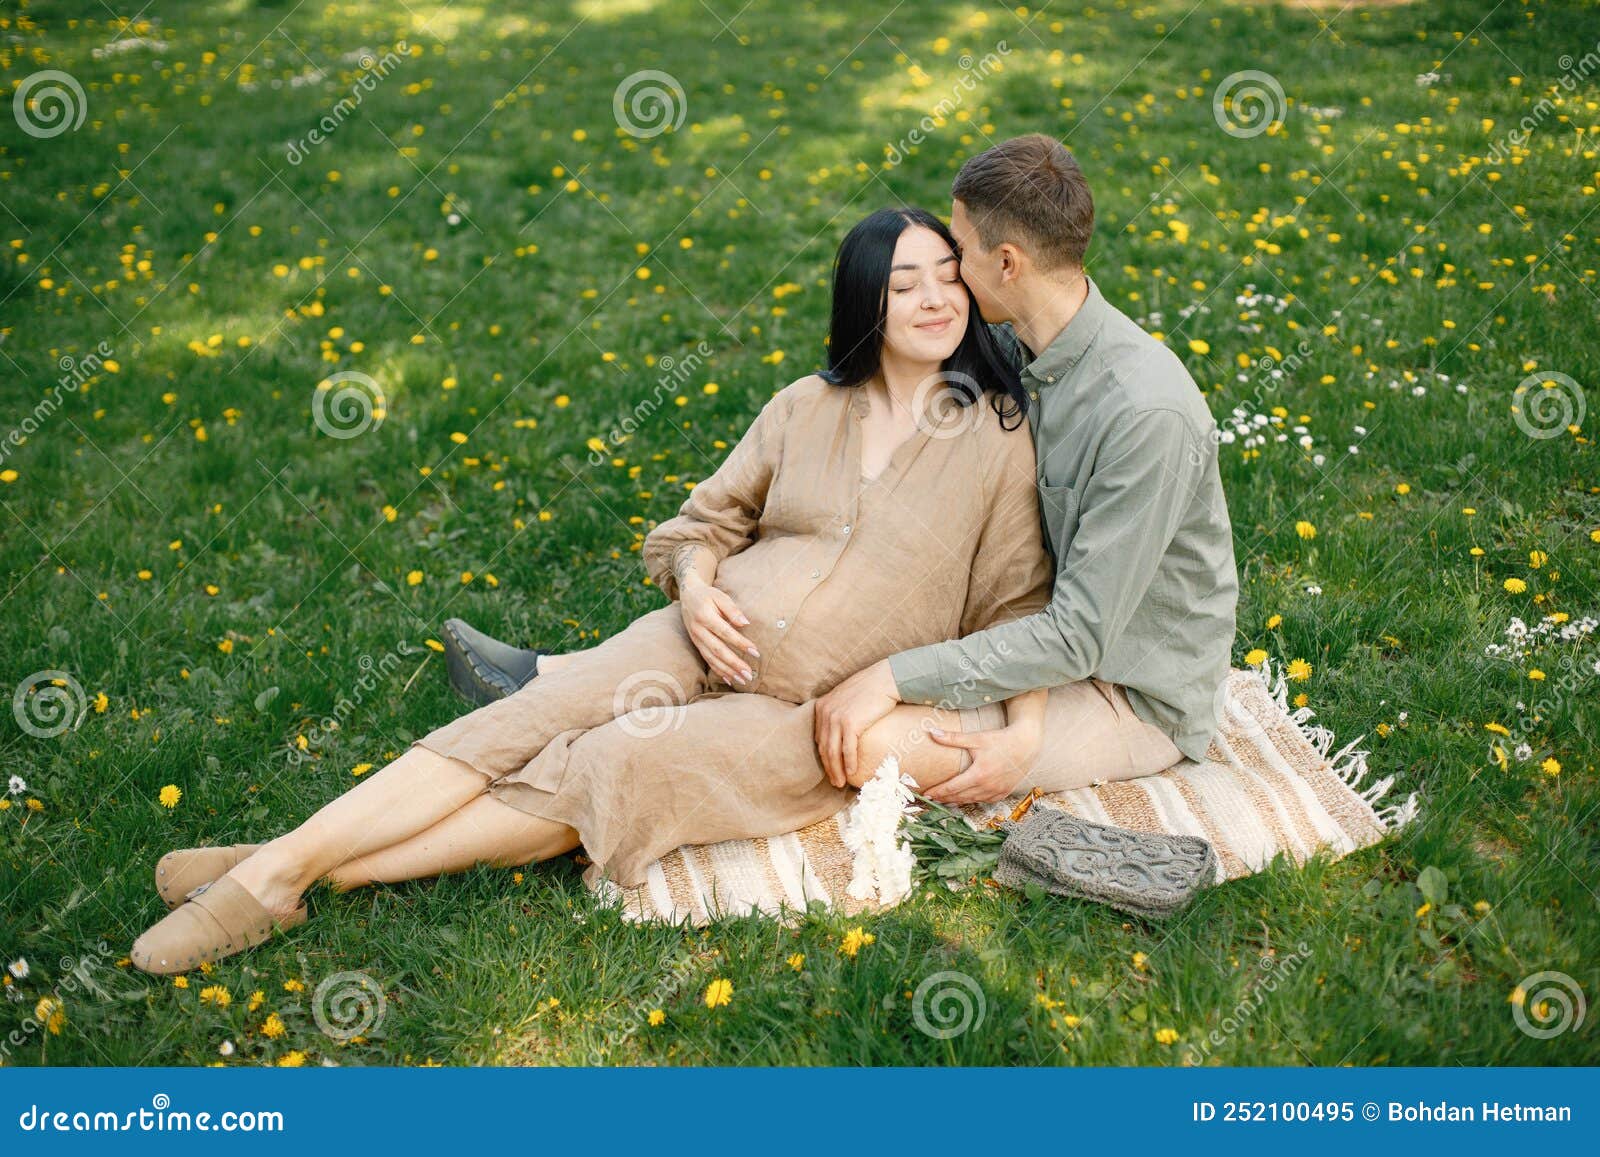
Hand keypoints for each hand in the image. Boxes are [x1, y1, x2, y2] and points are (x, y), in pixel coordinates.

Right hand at [679, 573, 758, 685]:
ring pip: (712, 659)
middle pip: (718, 650)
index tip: (755, 652)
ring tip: (742, 680)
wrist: (688, 596)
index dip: (740, 643)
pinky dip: (718, 671)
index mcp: (705, 616)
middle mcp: (698, 630)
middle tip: (749, 674)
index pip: (725, 633)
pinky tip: (729, 679)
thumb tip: (745, 623)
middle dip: (734, 664)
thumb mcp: (720, 596)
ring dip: (727, 671)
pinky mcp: (697, 645)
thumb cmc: (708, 595)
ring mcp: (696, 639)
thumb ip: (732, 610)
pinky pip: (707, 660)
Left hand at [814, 660, 899, 788]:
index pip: (819, 738)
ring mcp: (836, 718)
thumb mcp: (846, 698)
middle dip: (829, 768)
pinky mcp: (850, 723)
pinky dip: (849, 763)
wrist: (884, 679)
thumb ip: (838, 712)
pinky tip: (852, 772)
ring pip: (833, 751)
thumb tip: (841, 730)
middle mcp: (825, 712)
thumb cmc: (870, 688)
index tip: (831, 768)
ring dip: (837, 770)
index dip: (824, 756)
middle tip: (835, 782)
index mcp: (822, 706)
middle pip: (824, 747)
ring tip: (841, 783)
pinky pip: (847, 749)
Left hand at [922, 719, 1041, 804]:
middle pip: (960, 797)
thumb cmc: (1000, 740)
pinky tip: (965, 799)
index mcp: (978, 774)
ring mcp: (996, 792)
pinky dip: (973, 800)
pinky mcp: (1003, 793)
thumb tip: (931, 731)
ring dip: (957, 802)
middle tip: (931, 799)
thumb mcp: (976, 738)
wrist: (1026, 745)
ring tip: (944, 801)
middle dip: (944, 799)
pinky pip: (984, 800)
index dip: (938, 792)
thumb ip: (952, 738)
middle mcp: (987, 786)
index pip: (952, 788)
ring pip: (971, 801)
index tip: (926, 794)